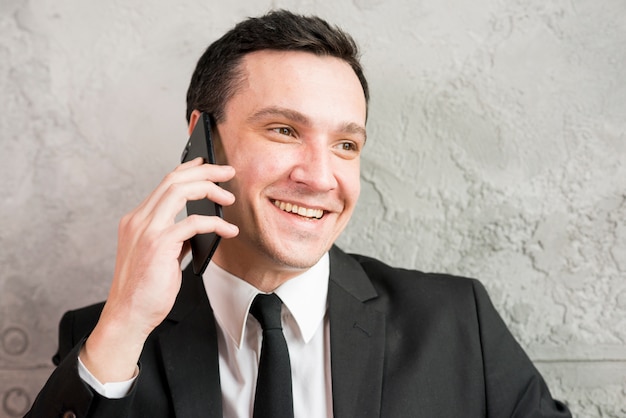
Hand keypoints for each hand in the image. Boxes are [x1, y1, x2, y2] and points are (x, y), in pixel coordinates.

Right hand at [80, 157, 237, 382]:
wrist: (128, 315)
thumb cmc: (144, 290)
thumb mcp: (159, 256)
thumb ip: (174, 237)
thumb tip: (199, 226)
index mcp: (136, 220)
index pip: (165, 183)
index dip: (188, 169)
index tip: (207, 163)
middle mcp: (138, 219)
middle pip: (174, 180)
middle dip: (205, 171)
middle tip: (228, 171)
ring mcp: (146, 230)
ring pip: (180, 191)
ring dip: (210, 188)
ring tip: (229, 198)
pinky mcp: (158, 244)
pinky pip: (193, 223)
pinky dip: (215, 224)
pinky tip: (229, 231)